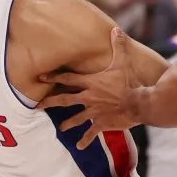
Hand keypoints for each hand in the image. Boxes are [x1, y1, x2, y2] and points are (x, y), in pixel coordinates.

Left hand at [38, 28, 139, 148]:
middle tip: (38, 105)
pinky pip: (91, 132)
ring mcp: (94, 111)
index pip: (68, 78)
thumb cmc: (130, 82)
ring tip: (61, 128)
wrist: (138, 103)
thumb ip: (119, 46)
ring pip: (76, 118)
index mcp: (91, 82)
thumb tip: (116, 30)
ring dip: (67, 123)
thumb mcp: (123, 62)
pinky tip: (79, 146)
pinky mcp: (102, 122)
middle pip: (64, 99)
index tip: (41, 77)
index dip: (53, 77)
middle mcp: (88, 96)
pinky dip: (85, 140)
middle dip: (49, 102)